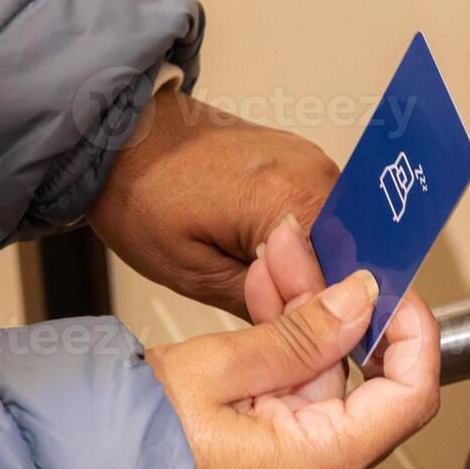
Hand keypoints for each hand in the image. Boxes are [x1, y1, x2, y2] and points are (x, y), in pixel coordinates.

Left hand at [89, 88, 339, 319]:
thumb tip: (314, 332)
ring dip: (308, 267)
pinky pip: (319, 217)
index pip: (348, 276)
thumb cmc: (140, 196)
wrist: (119, 135)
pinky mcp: (301, 162)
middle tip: (263, 303)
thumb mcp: (195, 275)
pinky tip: (256, 249)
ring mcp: (313, 162)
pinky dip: (299, 244)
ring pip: (336, 240)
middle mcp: (318, 172)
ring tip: (253, 273)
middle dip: (317, 291)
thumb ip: (266, 305)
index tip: (291, 329)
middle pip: (350, 257)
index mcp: (294, 198)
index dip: (326, 313)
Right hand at [146, 269, 440, 468]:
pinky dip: (284, 346)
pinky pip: (295, 393)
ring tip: (276, 256)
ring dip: (304, 315)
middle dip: (337, 304)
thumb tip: (361, 299)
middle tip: (306, 248)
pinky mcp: (271, 459)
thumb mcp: (218, 367)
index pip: (410, 395)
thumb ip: (302, 332)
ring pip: (325, 378)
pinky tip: (266, 295)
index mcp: (316, 466)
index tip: (389, 285)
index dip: (411, 331)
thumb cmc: (126, 442)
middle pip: (363, 380)